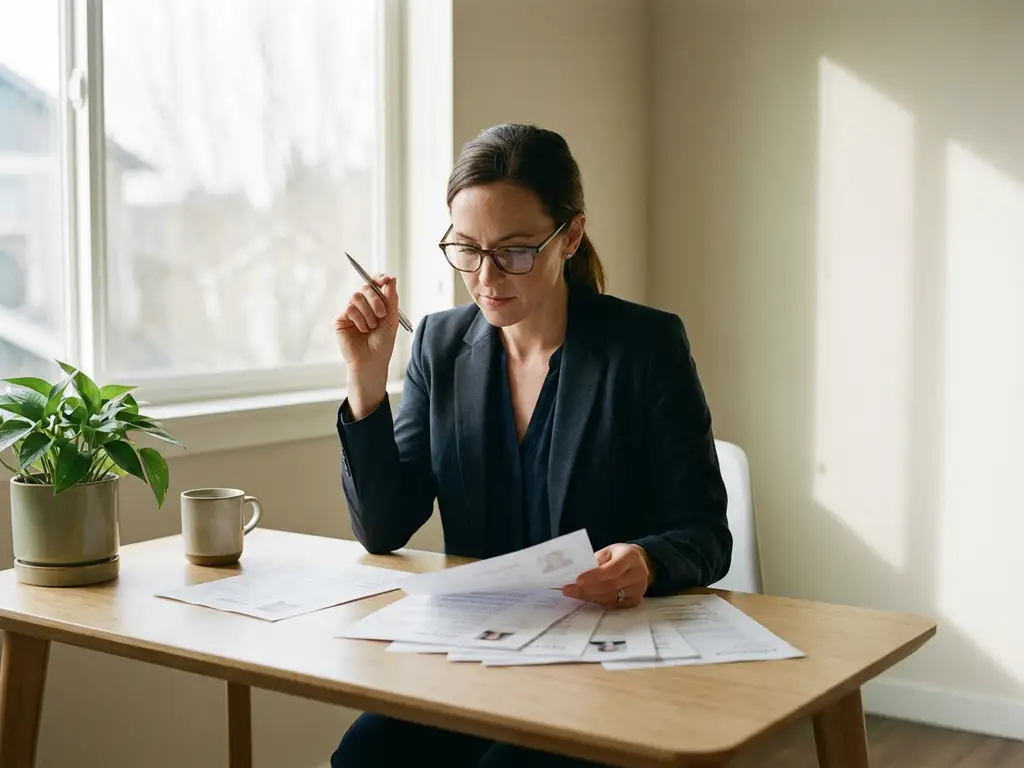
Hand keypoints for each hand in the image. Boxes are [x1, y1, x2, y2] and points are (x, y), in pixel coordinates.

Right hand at [335, 275, 399, 417]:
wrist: (372, 361)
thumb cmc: (383, 344)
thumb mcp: (391, 320)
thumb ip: (391, 299)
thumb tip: (392, 278)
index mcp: (376, 304)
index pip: (375, 284)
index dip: (379, 278)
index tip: (386, 280)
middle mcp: (363, 305)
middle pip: (366, 287)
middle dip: (376, 299)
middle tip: (381, 315)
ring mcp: (351, 312)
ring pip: (356, 296)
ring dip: (368, 312)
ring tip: (371, 327)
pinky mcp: (341, 319)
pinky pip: (349, 308)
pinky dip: (359, 319)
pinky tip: (362, 330)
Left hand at [561, 544, 652, 607]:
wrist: (638, 562)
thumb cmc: (618, 555)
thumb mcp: (607, 551)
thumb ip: (595, 561)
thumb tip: (574, 573)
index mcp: (630, 556)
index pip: (612, 569)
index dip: (594, 576)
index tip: (577, 580)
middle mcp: (638, 573)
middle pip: (610, 586)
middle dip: (587, 589)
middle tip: (569, 590)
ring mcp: (639, 588)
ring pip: (611, 598)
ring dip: (590, 597)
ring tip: (574, 594)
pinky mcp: (637, 599)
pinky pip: (614, 604)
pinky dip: (598, 602)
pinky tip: (587, 597)